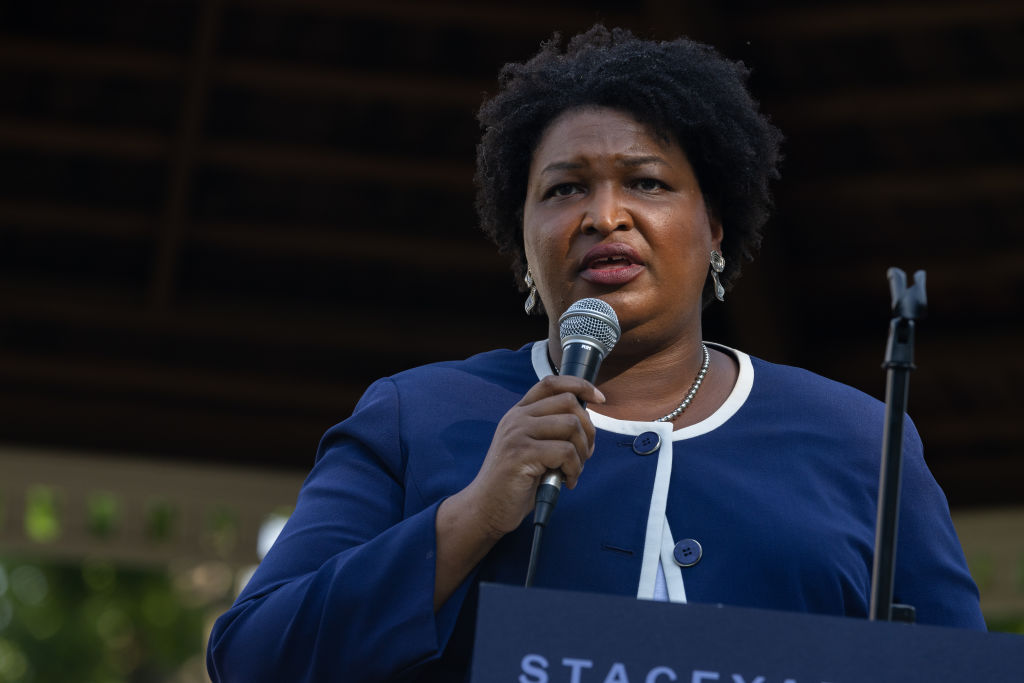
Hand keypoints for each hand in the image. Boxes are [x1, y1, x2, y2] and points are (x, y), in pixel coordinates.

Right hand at [465, 374, 604, 539]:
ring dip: (582, 452)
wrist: (486, 508)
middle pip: (568, 403)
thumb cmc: (514, 483)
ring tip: (572, 471)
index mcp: (519, 413)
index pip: (551, 383)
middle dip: (588, 429)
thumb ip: (551, 431)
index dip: (580, 385)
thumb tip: (587, 425)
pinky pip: (566, 452)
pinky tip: (566, 481)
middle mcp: (517, 418)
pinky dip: (574, 469)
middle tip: (584, 454)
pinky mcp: (521, 453)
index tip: (599, 398)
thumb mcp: (531, 448)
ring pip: (571, 425)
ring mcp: (517, 433)